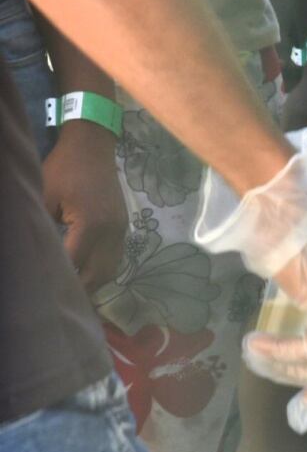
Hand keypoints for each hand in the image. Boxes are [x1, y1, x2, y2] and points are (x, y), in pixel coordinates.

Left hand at [43, 122, 126, 292]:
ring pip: (110, 270)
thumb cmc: (63, 169)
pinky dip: (101, 271)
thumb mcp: (44, 197)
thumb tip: (37, 255)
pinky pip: (114, 258)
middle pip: (97, 275)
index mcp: (90, 225)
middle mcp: (111, 232)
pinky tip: (87, 275)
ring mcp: (121, 230)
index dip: (59, 280)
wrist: (93, 147)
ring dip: (93, 284)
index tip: (46, 294)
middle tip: (60, 303)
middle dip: (80, 291)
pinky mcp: (123, 227)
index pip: (74, 264)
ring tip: (75, 295)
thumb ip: (44, 227)